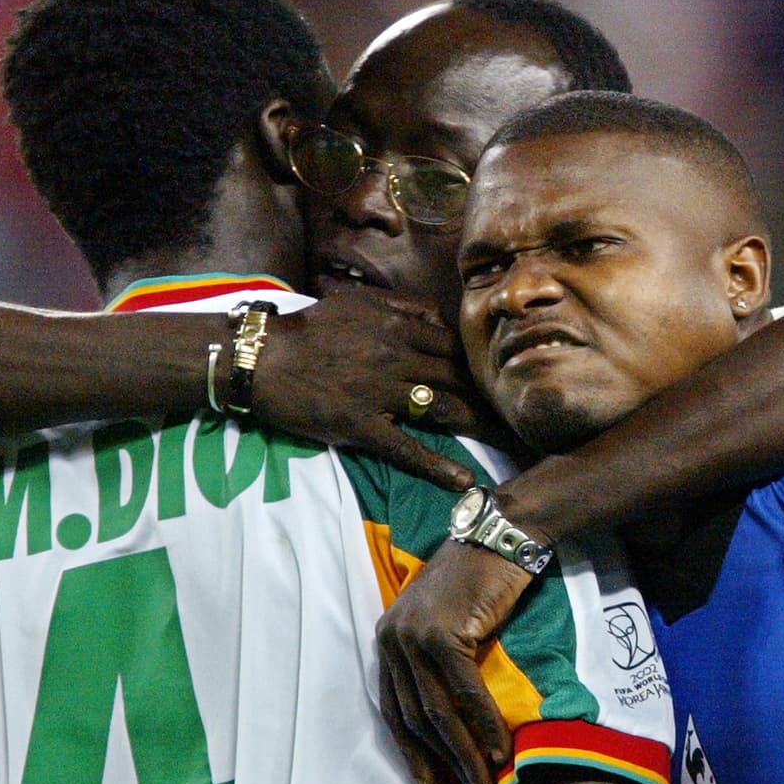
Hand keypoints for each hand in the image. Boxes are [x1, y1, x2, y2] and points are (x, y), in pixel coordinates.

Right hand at [254, 286, 505, 489]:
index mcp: (397, 328)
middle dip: (490, 396)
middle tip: (519, 415)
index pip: (453, 347)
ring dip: (476, 426)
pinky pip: (406, 448)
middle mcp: (396, 358)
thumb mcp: (357, 302)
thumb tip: (438, 316)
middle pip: (457, 378)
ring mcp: (380, 394)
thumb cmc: (309, 329)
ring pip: (440, 409)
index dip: (480, 365)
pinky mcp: (361, 426)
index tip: (501, 380)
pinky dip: (437, 466)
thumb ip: (401, 307)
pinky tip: (464, 481)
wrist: (264, 359)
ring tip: (506, 442)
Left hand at [375, 538, 531, 783]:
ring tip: (484, 778)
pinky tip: (497, 745)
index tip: (427, 779)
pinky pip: (462, 690)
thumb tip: (451, 722)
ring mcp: (413, 633)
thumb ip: (437, 664)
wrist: (497, 537)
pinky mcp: (441, 632)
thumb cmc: (478, 580)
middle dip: (441, 756)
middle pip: (414, 712)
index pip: (393, 705)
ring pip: (437, 708)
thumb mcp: (446, 623)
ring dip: (463, 749)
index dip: (410, 747)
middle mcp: (392, 636)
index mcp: (387, 637)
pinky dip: (482, 722)